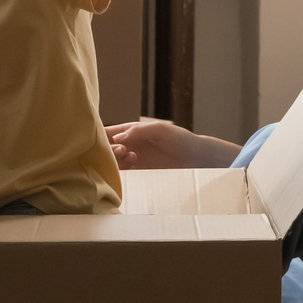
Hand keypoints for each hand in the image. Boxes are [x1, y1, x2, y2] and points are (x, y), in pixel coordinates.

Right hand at [106, 120, 241, 169]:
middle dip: (111, 150)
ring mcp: (134, 159)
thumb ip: (139, 131)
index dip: (105, 137)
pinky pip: (123, 173)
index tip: (112, 142)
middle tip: (124, 151)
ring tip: (133, 159)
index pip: (110, 132)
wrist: (197, 159)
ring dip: (117, 160)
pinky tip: (133, 167)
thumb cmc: (181, 140)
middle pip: (108, 148)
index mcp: (133, 130)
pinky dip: (123, 171)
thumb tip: (118, 138)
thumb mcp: (161, 130)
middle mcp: (131, 144)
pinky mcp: (140, 172)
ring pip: (114, 161)